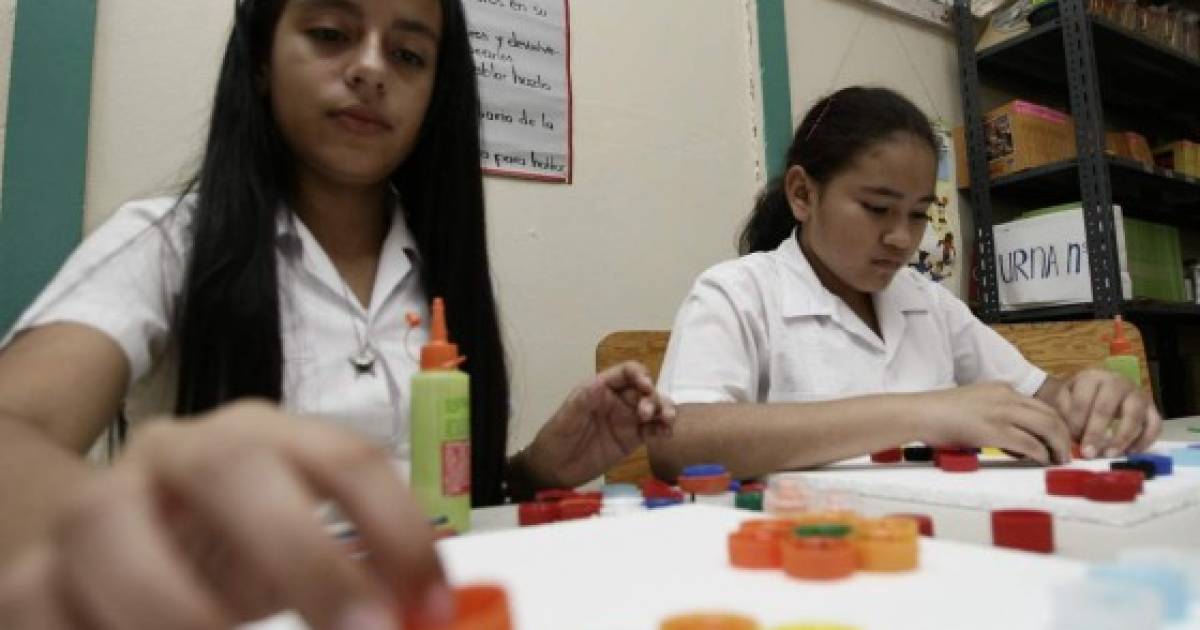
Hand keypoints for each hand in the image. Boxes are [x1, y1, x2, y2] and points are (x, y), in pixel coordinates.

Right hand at [0, 400, 449, 629]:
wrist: (106, 546)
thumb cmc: (227, 553)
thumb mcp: (298, 558)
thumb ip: (358, 580)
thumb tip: (426, 621)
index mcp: (260, 438)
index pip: (342, 456)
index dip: (397, 530)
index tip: (430, 608)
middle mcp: (176, 453)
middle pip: (232, 462)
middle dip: (304, 554)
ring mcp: (94, 507)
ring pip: (108, 526)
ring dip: (179, 611)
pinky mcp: (27, 575)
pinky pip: (42, 605)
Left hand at [525, 361, 675, 487]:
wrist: (554, 471)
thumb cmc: (555, 439)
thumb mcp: (565, 419)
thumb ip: (582, 401)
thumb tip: (598, 384)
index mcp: (601, 388)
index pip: (627, 372)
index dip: (640, 375)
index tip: (646, 387)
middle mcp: (618, 400)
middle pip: (646, 390)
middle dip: (653, 398)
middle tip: (646, 415)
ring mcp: (627, 420)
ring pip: (654, 408)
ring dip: (665, 410)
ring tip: (667, 422)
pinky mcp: (633, 439)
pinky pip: (653, 430)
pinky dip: (663, 429)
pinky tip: (666, 434)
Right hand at [921, 382, 1071, 464]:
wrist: (918, 413)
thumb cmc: (937, 414)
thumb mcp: (974, 406)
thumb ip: (996, 417)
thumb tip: (1014, 443)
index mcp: (1001, 388)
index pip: (1039, 405)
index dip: (1053, 424)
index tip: (1056, 440)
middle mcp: (1006, 396)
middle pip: (1050, 414)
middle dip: (1063, 436)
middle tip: (1064, 453)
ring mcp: (1001, 412)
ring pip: (1047, 426)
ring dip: (1057, 446)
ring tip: (1058, 460)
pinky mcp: (994, 430)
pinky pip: (1030, 443)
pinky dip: (1041, 454)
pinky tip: (1041, 462)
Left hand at [1049, 368, 1161, 458]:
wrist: (1098, 388)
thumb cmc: (1077, 395)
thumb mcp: (1064, 396)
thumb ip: (1063, 411)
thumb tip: (1068, 435)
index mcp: (1092, 377)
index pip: (1082, 399)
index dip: (1076, 421)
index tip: (1071, 439)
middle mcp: (1118, 382)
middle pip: (1107, 407)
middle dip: (1096, 432)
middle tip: (1088, 453)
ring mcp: (1138, 394)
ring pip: (1134, 416)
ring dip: (1122, 438)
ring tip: (1109, 455)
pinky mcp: (1152, 408)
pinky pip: (1154, 425)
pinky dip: (1145, 441)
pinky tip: (1130, 453)